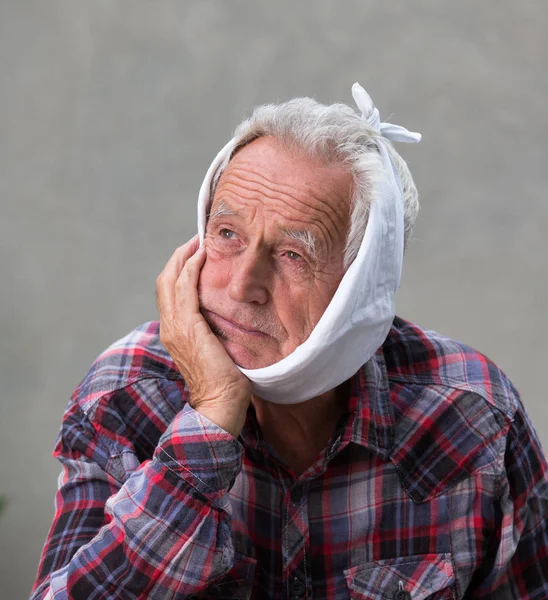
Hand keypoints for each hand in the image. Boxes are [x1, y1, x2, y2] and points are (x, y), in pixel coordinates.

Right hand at [156, 236, 251, 436]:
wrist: (220, 404)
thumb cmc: (223, 381)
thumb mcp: (215, 349)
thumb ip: (212, 331)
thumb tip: (227, 316)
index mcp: (174, 332)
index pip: (170, 292)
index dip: (179, 269)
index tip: (196, 252)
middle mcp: (169, 326)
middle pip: (165, 280)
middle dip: (179, 256)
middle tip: (196, 239)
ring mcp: (175, 326)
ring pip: (171, 279)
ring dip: (184, 256)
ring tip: (199, 240)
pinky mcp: (188, 327)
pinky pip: (185, 288)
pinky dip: (191, 268)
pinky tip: (202, 255)